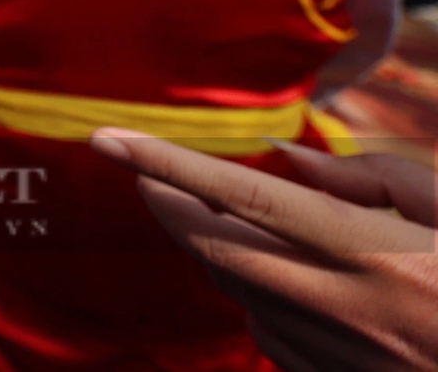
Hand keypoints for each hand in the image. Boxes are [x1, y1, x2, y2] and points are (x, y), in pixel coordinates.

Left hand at [91, 128, 437, 370]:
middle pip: (221, 251)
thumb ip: (380, 177)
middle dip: (168, 207)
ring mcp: (345, 360)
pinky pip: (272, 337)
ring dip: (214, 251)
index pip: (248, 200)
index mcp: (381, 257)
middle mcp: (353, 313)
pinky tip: (276, 276)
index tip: (106, 138)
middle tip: (141, 170)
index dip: (170, 166)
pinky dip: (257, 298)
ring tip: (210, 213)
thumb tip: (293, 158)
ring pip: (239, 294)